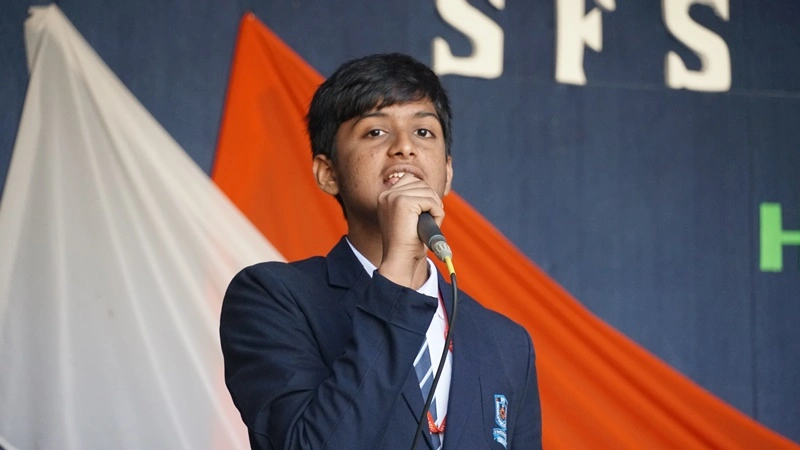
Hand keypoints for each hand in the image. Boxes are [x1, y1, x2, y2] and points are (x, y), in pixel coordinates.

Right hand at [376, 174, 443, 288]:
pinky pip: (431, 202)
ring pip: (428, 192)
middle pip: (421, 184)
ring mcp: (394, 197)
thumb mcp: (408, 218)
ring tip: (429, 224)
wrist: (400, 260)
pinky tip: (431, 226)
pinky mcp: (403, 203)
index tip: (425, 212)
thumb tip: (430, 191)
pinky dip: (437, 214)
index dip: (424, 195)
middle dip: (431, 201)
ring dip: (435, 208)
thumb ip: (414, 202)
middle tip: (429, 220)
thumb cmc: (407, 244)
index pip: (411, 180)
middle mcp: (387, 194)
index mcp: (385, 197)